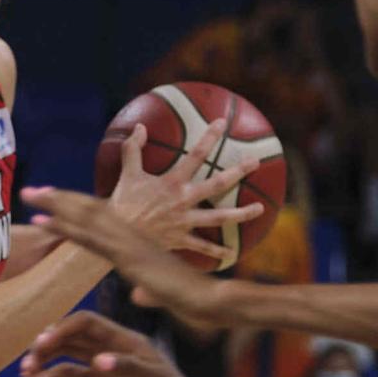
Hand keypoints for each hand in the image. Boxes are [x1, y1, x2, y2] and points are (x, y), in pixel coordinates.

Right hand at [21, 312, 216, 376]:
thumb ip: (128, 368)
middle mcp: (112, 346)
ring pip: (67, 353)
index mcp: (125, 338)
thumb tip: (97, 362)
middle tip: (29, 362)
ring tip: (26, 374)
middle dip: (48, 345)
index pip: (86, 322)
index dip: (63, 329)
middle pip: (71, 335)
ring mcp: (105, 364)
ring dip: (45, 361)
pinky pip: (72, 374)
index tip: (41, 344)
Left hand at [22, 185, 237, 332]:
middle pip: (88, 211)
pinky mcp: (127, 256)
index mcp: (134, 243)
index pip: (99, 219)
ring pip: (85, 217)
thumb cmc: (193, 298)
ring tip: (29, 194)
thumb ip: (148, 290)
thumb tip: (139, 293)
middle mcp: (129, 237)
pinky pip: (89, 238)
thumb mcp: (160, 292)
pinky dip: (65, 228)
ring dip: (55, 204)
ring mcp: (128, 244)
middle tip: (30, 190)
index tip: (51, 201)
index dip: (74, 208)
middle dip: (58, 199)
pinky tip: (44, 221)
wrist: (211, 300)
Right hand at [101, 120, 264, 265]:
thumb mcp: (126, 173)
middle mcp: (183, 201)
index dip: (209, 138)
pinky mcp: (181, 240)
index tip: (223, 123)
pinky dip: (217, 251)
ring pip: (219, 217)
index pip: (195, 156)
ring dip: (241, 214)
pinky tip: (231, 252)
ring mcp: (185, 222)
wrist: (117, 236)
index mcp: (172, 183)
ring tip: (260, 208)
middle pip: (218, 184)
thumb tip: (139, 126)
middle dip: (239, 172)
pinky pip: (202, 247)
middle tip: (256, 162)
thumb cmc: (122, 204)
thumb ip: (133, 149)